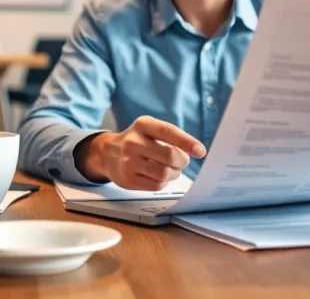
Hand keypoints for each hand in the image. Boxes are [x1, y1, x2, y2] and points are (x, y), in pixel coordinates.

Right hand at [75, 116, 206, 190]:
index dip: (187, 142)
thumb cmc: (139, 140)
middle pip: (169, 156)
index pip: (168, 132)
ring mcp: (128, 162)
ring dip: (174, 173)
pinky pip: (157, 185)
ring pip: (165, 173)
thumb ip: (171, 136)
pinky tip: (159, 176)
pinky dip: (164, 182)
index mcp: (142, 124)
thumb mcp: (151, 129)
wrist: (109, 153)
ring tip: (171, 169)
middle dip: (182, 161)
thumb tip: (196, 151)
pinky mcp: (128, 179)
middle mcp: (133, 142)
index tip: (200, 151)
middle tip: (182, 161)